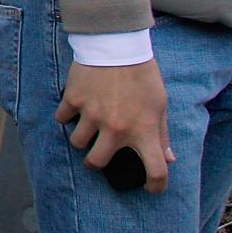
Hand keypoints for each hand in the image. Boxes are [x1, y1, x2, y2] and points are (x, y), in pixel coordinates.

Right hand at [56, 60, 173, 192]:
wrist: (117, 45)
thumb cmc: (142, 75)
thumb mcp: (160, 104)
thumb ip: (162, 133)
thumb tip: (168, 157)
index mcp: (143, 130)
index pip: (155, 170)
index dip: (155, 185)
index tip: (151, 187)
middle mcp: (116, 128)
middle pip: (96, 163)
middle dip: (96, 162)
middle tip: (98, 154)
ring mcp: (92, 115)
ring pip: (77, 142)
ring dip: (82, 137)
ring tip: (86, 126)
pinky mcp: (73, 101)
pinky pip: (63, 118)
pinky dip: (67, 116)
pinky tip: (75, 108)